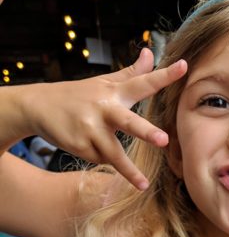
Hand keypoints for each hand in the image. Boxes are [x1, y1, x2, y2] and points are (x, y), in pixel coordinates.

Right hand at [18, 48, 186, 188]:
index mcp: (114, 91)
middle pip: (128, 122)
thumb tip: (151, 52)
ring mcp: (90, 128)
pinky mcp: (80, 145)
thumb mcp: (104, 82)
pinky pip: (101, 159)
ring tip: (144, 184)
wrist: (37, 106)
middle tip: (163, 140)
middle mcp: (104, 108)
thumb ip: (131, 73)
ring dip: (128, 170)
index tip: (184, 66)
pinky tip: (90, 145)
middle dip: (145, 132)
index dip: (164, 75)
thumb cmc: (79, 95)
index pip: (143, 82)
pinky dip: (102, 157)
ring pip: (114, 152)